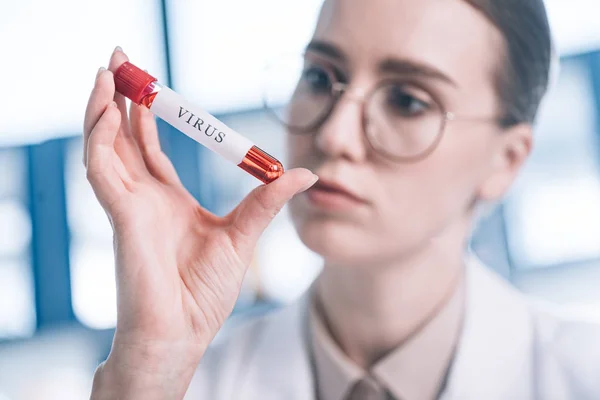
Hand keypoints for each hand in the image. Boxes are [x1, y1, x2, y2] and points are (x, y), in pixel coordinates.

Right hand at [86, 47, 317, 398]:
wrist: (183, 332)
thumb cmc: (204, 293)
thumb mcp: (243, 234)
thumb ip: (267, 200)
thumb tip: (305, 173)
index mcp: (167, 200)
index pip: (150, 147)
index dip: (148, 115)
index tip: (152, 87)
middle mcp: (142, 198)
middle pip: (123, 137)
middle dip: (121, 98)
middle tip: (121, 60)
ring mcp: (128, 205)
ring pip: (105, 146)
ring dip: (104, 108)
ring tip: (109, 72)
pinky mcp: (121, 216)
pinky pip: (102, 169)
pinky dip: (101, 138)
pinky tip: (110, 110)